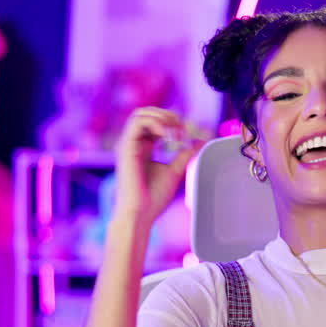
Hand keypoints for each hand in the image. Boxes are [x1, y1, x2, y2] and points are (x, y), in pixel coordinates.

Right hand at [113, 107, 201, 228]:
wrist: (140, 213)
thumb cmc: (153, 198)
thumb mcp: (174, 171)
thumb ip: (185, 154)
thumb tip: (200, 141)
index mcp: (144, 147)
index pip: (155, 121)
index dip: (173, 122)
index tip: (186, 135)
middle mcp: (134, 143)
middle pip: (147, 113)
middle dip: (168, 116)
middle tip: (182, 129)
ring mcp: (128, 144)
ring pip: (140, 114)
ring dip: (162, 117)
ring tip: (174, 132)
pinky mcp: (126, 147)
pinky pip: (137, 122)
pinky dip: (155, 123)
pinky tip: (166, 135)